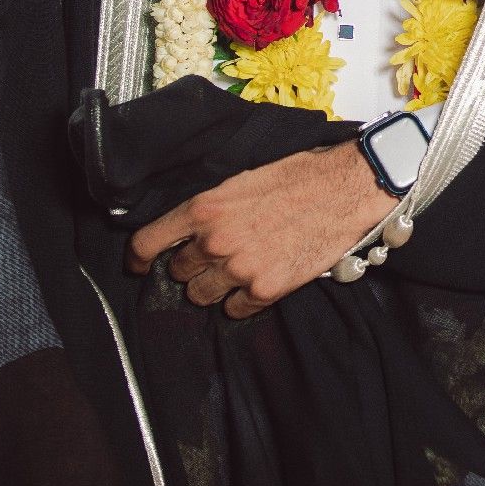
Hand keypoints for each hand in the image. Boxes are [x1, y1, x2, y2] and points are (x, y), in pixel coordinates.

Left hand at [124, 142, 395, 318]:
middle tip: (216, 255)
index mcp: (203, 208)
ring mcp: (238, 269)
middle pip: (178, 272)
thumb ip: (211, 207)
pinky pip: (234, 310)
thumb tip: (189, 229)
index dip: (138, 259)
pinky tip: (257, 280)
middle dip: (192, 266)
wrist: (345, 188)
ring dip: (213, 286)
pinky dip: (241, 301)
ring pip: (201, 295)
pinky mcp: (265, 289)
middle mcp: (214, 241)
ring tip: (238, 269)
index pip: (148, 242)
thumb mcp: (242, 179)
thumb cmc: (299, 175)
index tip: (139, 266)